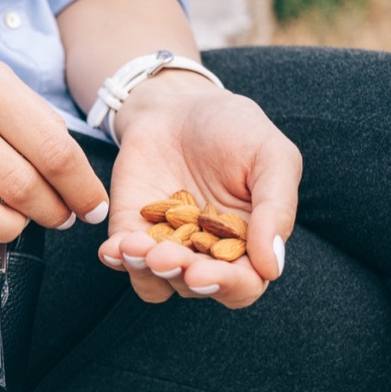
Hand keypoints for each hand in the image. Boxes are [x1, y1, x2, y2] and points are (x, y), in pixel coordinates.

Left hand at [97, 72, 301, 308]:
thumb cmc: (236, 130)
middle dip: (180, 275)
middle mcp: (206, 253)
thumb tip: (272, 267)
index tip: (205, 274)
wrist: (181, 104)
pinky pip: (122, 259)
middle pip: (196, 287)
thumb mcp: (272, 157)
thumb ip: (277, 209)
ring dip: (145, 273)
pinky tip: (113, 248)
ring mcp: (166, 244)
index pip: (243, 285)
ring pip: (155, 282)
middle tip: (165, 258)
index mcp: (247, 244)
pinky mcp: (130, 229)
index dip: (227, 286)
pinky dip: (117, 258)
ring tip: (136, 247)